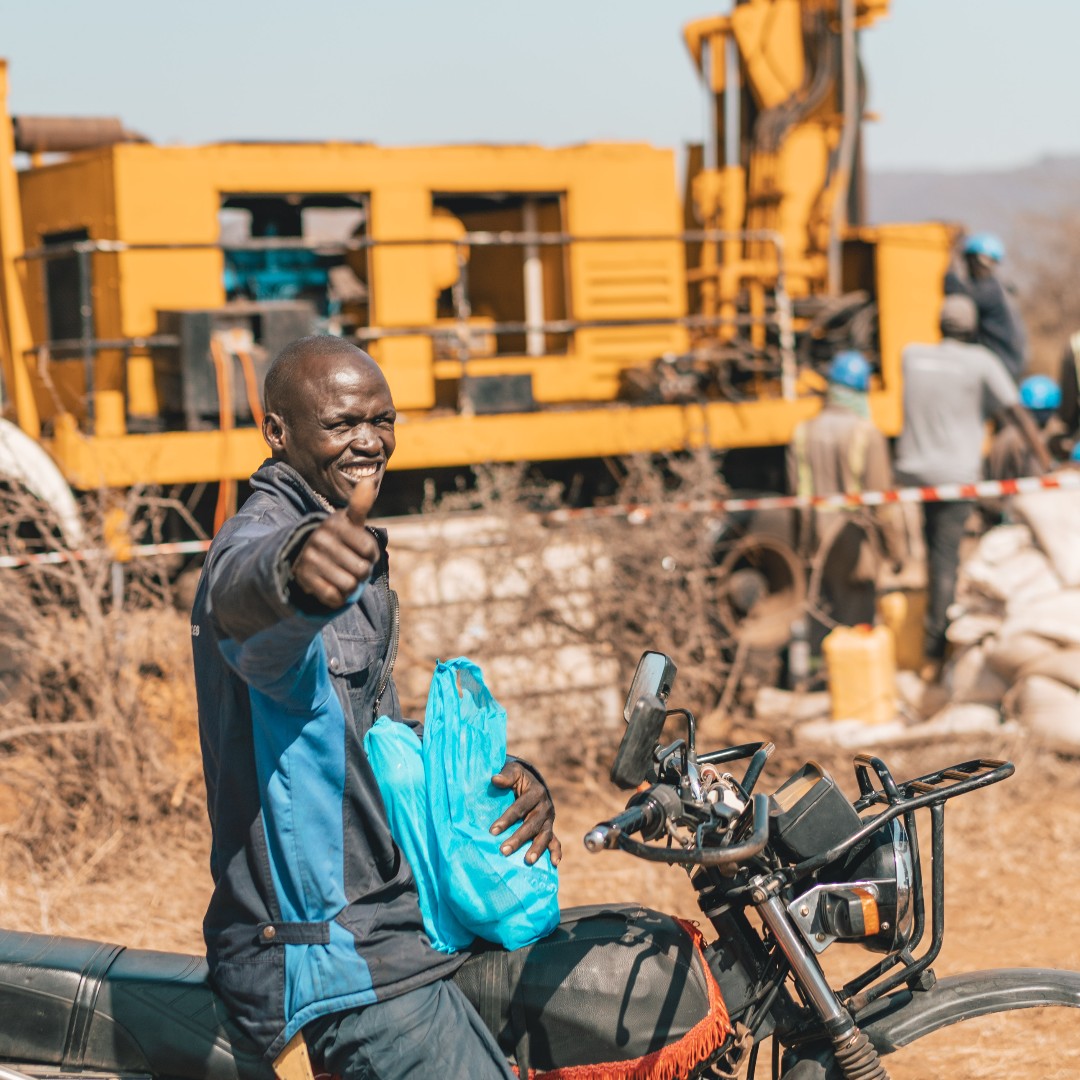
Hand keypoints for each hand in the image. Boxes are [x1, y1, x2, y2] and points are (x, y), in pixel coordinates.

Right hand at [290, 478, 379, 607]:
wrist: (304, 554)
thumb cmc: (337, 538)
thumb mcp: (348, 521)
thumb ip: (360, 504)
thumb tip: (369, 481)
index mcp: (334, 524)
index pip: (369, 550)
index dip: (371, 555)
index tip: (362, 551)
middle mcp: (320, 539)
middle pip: (361, 570)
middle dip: (362, 573)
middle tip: (353, 567)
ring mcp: (310, 559)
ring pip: (349, 585)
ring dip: (351, 586)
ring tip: (343, 576)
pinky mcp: (304, 578)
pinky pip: (334, 597)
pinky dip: (338, 597)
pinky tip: (333, 587)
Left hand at [489, 760, 561, 866]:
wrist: (532, 781)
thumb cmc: (518, 777)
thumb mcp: (513, 771)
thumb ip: (506, 775)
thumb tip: (494, 779)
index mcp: (536, 792)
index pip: (519, 807)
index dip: (506, 819)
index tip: (492, 831)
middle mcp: (545, 806)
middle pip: (531, 824)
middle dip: (518, 838)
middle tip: (504, 850)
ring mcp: (549, 819)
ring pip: (544, 835)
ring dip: (537, 848)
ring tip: (528, 861)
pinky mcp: (549, 828)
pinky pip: (555, 841)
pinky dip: (556, 852)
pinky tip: (554, 863)